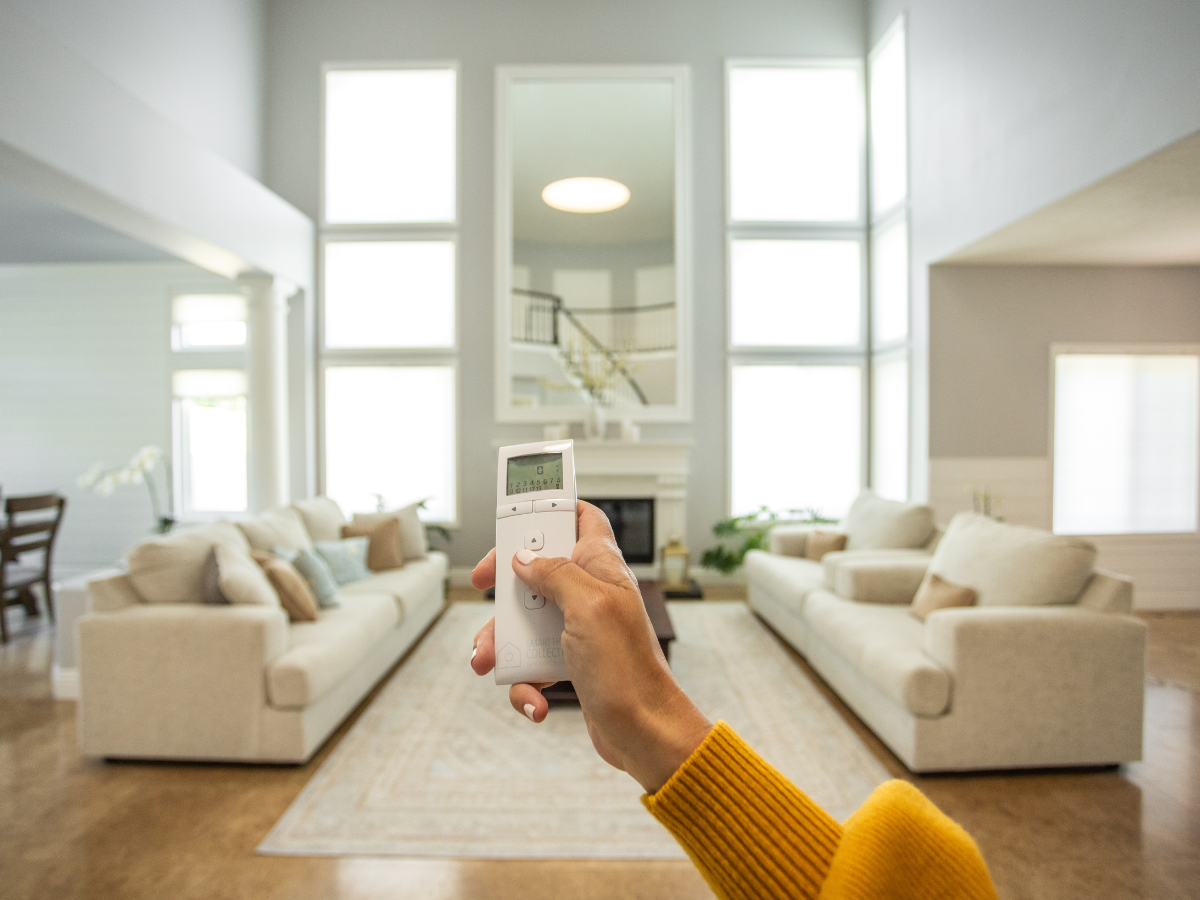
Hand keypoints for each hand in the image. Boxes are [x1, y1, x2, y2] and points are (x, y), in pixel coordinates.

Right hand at [470, 501, 711, 792]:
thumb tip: (526, 558)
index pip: (580, 518)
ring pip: (526, 621)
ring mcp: (579, 630)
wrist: (644, 734)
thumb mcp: (589, 606)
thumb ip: (556, 573)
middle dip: (506, 587)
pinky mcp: (570, 664)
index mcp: (601, 568)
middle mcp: (590, 594)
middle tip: (485, 589)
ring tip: (487, 662)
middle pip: (537, 570)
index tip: (513, 520)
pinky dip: (524, 683)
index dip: (548, 511)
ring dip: (502, 644)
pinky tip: (534, 699)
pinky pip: (531, 664)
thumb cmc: (627, 670)